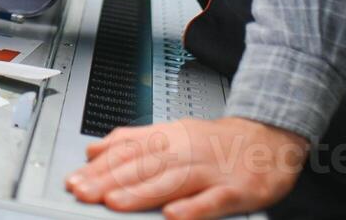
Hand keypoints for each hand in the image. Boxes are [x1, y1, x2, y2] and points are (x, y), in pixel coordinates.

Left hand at [65, 117, 307, 218]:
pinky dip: (194, 208)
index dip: (100, 166)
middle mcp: (188, 150)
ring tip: (114, 203)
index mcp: (170, 137)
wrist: (270, 137)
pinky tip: (174, 215)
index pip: (129, 150)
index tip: (75, 178)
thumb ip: (134, 141)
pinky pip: (213, 200)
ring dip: (142, 192)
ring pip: (173, 181)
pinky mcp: (237, 190)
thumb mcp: (173, 133)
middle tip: (82, 191)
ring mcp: (212, 170)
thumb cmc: (218, 142)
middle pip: (145, 165)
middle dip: (110, 180)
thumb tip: (95, 149)